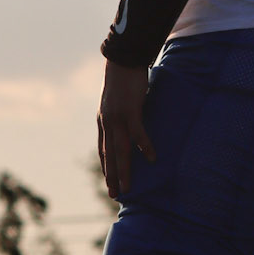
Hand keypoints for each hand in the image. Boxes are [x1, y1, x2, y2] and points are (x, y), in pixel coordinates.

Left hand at [97, 60, 153, 200]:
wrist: (123, 59)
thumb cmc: (124, 78)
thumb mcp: (118, 100)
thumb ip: (121, 114)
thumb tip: (130, 122)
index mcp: (103, 121)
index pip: (103, 149)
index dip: (106, 166)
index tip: (109, 181)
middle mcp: (107, 122)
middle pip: (109, 155)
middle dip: (112, 176)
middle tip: (114, 195)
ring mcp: (117, 118)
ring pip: (120, 150)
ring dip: (124, 171)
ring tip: (128, 188)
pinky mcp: (130, 111)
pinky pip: (137, 133)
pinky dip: (144, 147)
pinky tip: (151, 158)